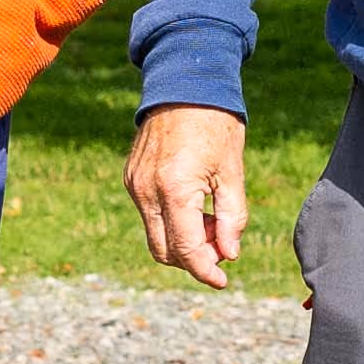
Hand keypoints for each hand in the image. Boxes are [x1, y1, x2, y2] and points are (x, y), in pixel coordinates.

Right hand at [127, 103, 251, 287]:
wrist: (184, 82)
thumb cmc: (215, 122)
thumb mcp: (233, 170)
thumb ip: (232, 216)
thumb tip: (229, 253)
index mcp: (174, 189)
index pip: (186, 250)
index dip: (206, 271)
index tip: (223, 281)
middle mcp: (146, 191)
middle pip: (164, 251)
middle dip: (194, 259)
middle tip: (223, 246)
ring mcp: (134, 184)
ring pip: (155, 235)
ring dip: (183, 240)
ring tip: (213, 219)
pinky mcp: (131, 177)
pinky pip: (149, 214)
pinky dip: (172, 221)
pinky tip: (196, 205)